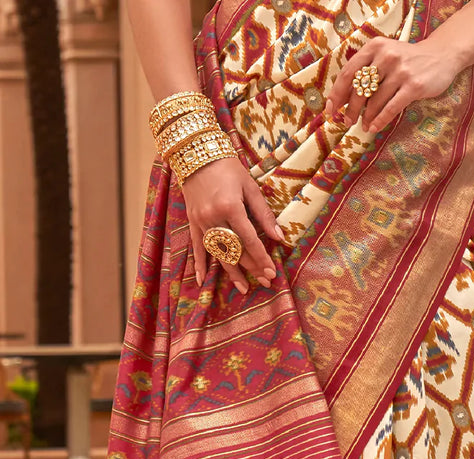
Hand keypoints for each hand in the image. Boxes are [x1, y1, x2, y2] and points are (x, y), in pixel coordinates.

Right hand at [182, 156, 283, 294]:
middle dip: (252, 267)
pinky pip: (196, 247)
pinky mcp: (192, 222)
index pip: (250, 240)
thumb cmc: (227, 167)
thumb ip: (264, 214)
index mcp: (231, 207)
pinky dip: (199, 264)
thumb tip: (278, 237)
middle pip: (236, 250)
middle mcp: (214, 217)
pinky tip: (201, 281)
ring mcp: (201, 221)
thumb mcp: (250, 186)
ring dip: (232, 272)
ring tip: (243, 288)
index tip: (272, 272)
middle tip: (266, 282)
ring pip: (218, 253)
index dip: (262, 258)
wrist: (196, 152)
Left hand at [325, 37, 460, 134]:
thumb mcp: (385, 55)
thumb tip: (344, 97)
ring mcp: (400, 71)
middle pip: (359, 88)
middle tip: (347, 121)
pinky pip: (391, 107)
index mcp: (374, 47)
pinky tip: (374, 127)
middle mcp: (386, 56)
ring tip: (364, 126)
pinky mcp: (413, 86)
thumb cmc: (407, 60)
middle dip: (351, 109)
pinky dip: (380, 120)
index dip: (337, 93)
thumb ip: (367, 69)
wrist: (440, 56)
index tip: (330, 109)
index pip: (348, 72)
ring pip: (375, 100)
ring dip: (367, 117)